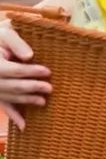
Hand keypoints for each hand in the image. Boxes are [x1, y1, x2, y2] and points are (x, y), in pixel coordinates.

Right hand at [0, 15, 51, 131]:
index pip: (14, 70)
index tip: (47, 71)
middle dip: (31, 88)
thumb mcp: (4, 32)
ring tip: (42, 102)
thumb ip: (16, 43)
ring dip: (25, 101)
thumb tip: (30, 56)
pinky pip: (4, 105)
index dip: (30, 72)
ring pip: (8, 97)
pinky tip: (24, 125)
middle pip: (12, 86)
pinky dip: (13, 116)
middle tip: (49, 88)